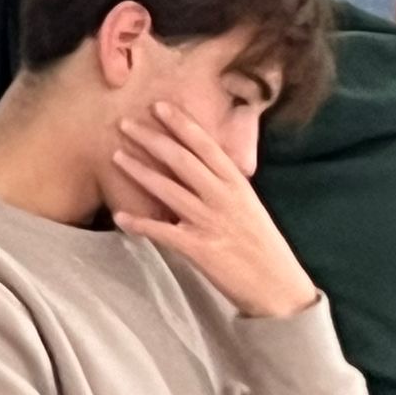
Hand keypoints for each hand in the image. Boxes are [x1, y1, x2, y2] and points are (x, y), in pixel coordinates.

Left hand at [111, 102, 317, 319]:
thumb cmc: (262, 244)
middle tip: (124, 122)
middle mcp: (223, 198)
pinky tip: (120, 216)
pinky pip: (163, 231)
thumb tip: (197, 161)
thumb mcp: (249, 205)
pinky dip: (140, 223)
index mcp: (237, 185)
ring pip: (168, 189)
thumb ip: (225, 183)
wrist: (279, 288)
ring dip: (139, 171)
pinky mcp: (199, 249)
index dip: (181, 124)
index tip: (159, 106)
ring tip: (116, 156)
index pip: (206, 146)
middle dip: (151, 138)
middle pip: (181, 160)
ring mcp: (210, 222)